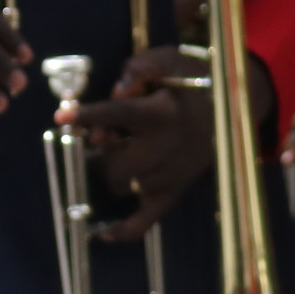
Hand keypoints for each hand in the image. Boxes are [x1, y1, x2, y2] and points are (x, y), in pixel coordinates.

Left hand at [65, 46, 271, 242]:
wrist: (235, 106)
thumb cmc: (195, 78)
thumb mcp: (167, 60)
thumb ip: (138, 71)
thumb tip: (115, 92)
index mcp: (164, 113)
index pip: (116, 115)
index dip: (85, 116)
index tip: (59, 116)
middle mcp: (167, 148)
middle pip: (117, 163)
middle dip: (98, 152)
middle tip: (95, 139)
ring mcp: (172, 175)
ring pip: (124, 187)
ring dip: (108, 172)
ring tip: (110, 154)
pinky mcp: (175, 190)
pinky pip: (149, 219)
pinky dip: (125, 230)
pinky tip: (102, 233)